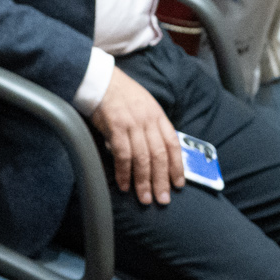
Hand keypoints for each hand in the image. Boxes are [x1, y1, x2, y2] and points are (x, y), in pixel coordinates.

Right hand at [92, 66, 183, 203]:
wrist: (100, 80)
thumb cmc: (121, 95)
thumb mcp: (144, 106)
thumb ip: (151, 127)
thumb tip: (153, 154)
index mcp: (158, 116)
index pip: (173, 144)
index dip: (177, 166)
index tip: (178, 184)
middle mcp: (148, 120)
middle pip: (160, 155)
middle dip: (162, 180)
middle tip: (162, 199)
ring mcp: (133, 124)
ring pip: (143, 158)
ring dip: (144, 181)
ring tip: (144, 198)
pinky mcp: (116, 127)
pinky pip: (123, 154)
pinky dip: (124, 172)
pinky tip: (124, 184)